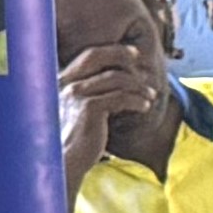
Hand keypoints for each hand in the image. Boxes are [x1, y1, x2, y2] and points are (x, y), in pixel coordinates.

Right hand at [56, 45, 137, 185]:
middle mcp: (66, 83)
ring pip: (117, 78)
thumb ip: (91, 92)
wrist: (63, 161)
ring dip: (138, 86)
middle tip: (143, 67)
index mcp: (62, 81)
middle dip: (124, 57)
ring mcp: (76, 94)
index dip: (114, 50)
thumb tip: (121, 79)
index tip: (133, 53)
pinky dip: (137, 100)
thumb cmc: (74, 138)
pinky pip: (121, 97)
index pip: (90, 55)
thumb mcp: (78, 110)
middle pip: (99, 57)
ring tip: (150, 96)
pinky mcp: (89, 108)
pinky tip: (144, 107)